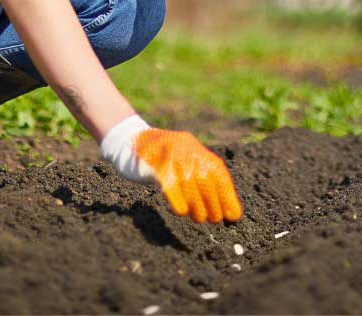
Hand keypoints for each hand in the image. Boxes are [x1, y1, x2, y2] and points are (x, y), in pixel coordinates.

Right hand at [100, 116, 242, 223]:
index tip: (233, 215)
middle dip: (213, 202)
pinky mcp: (153, 164)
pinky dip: (177, 199)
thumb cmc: (159, 158)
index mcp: (195, 148)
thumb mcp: (182, 160)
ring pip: (189, 183)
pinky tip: (182, 211)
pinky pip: (169, 183)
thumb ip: (198, 176)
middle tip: (214, 219)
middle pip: (205, 179)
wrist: (128, 141)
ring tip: (200, 218)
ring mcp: (169, 155)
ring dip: (198, 204)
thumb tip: (222, 206)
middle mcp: (185, 149)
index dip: (227, 195)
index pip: (218, 173)